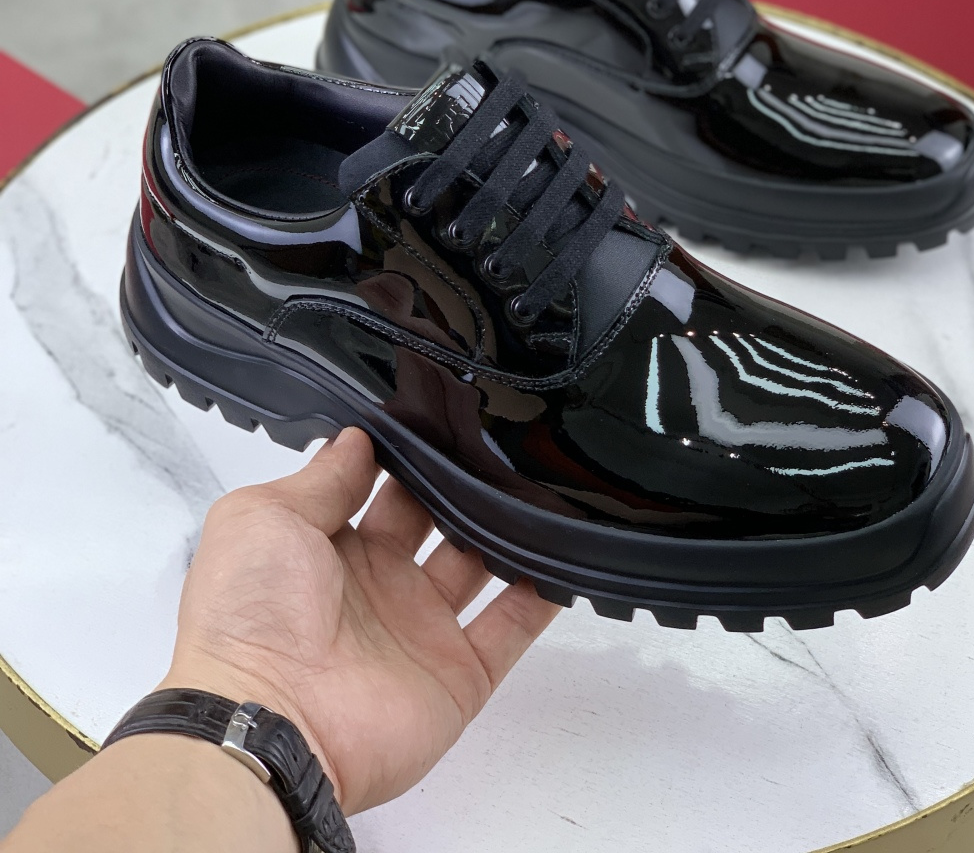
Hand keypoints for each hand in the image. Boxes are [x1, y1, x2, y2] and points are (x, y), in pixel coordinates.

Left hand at [162, 428, 560, 814]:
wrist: (268, 721)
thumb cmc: (249, 613)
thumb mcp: (264, 518)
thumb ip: (321, 478)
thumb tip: (358, 438)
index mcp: (328, 544)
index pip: (380, 485)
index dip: (407, 452)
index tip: (442, 413)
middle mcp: (378, 584)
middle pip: (437, 518)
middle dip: (462, 481)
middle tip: (499, 438)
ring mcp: (420, 629)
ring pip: (480, 566)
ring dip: (507, 529)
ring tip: (541, 482)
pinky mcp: (458, 674)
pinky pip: (511, 628)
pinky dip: (541, 594)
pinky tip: (564, 552)